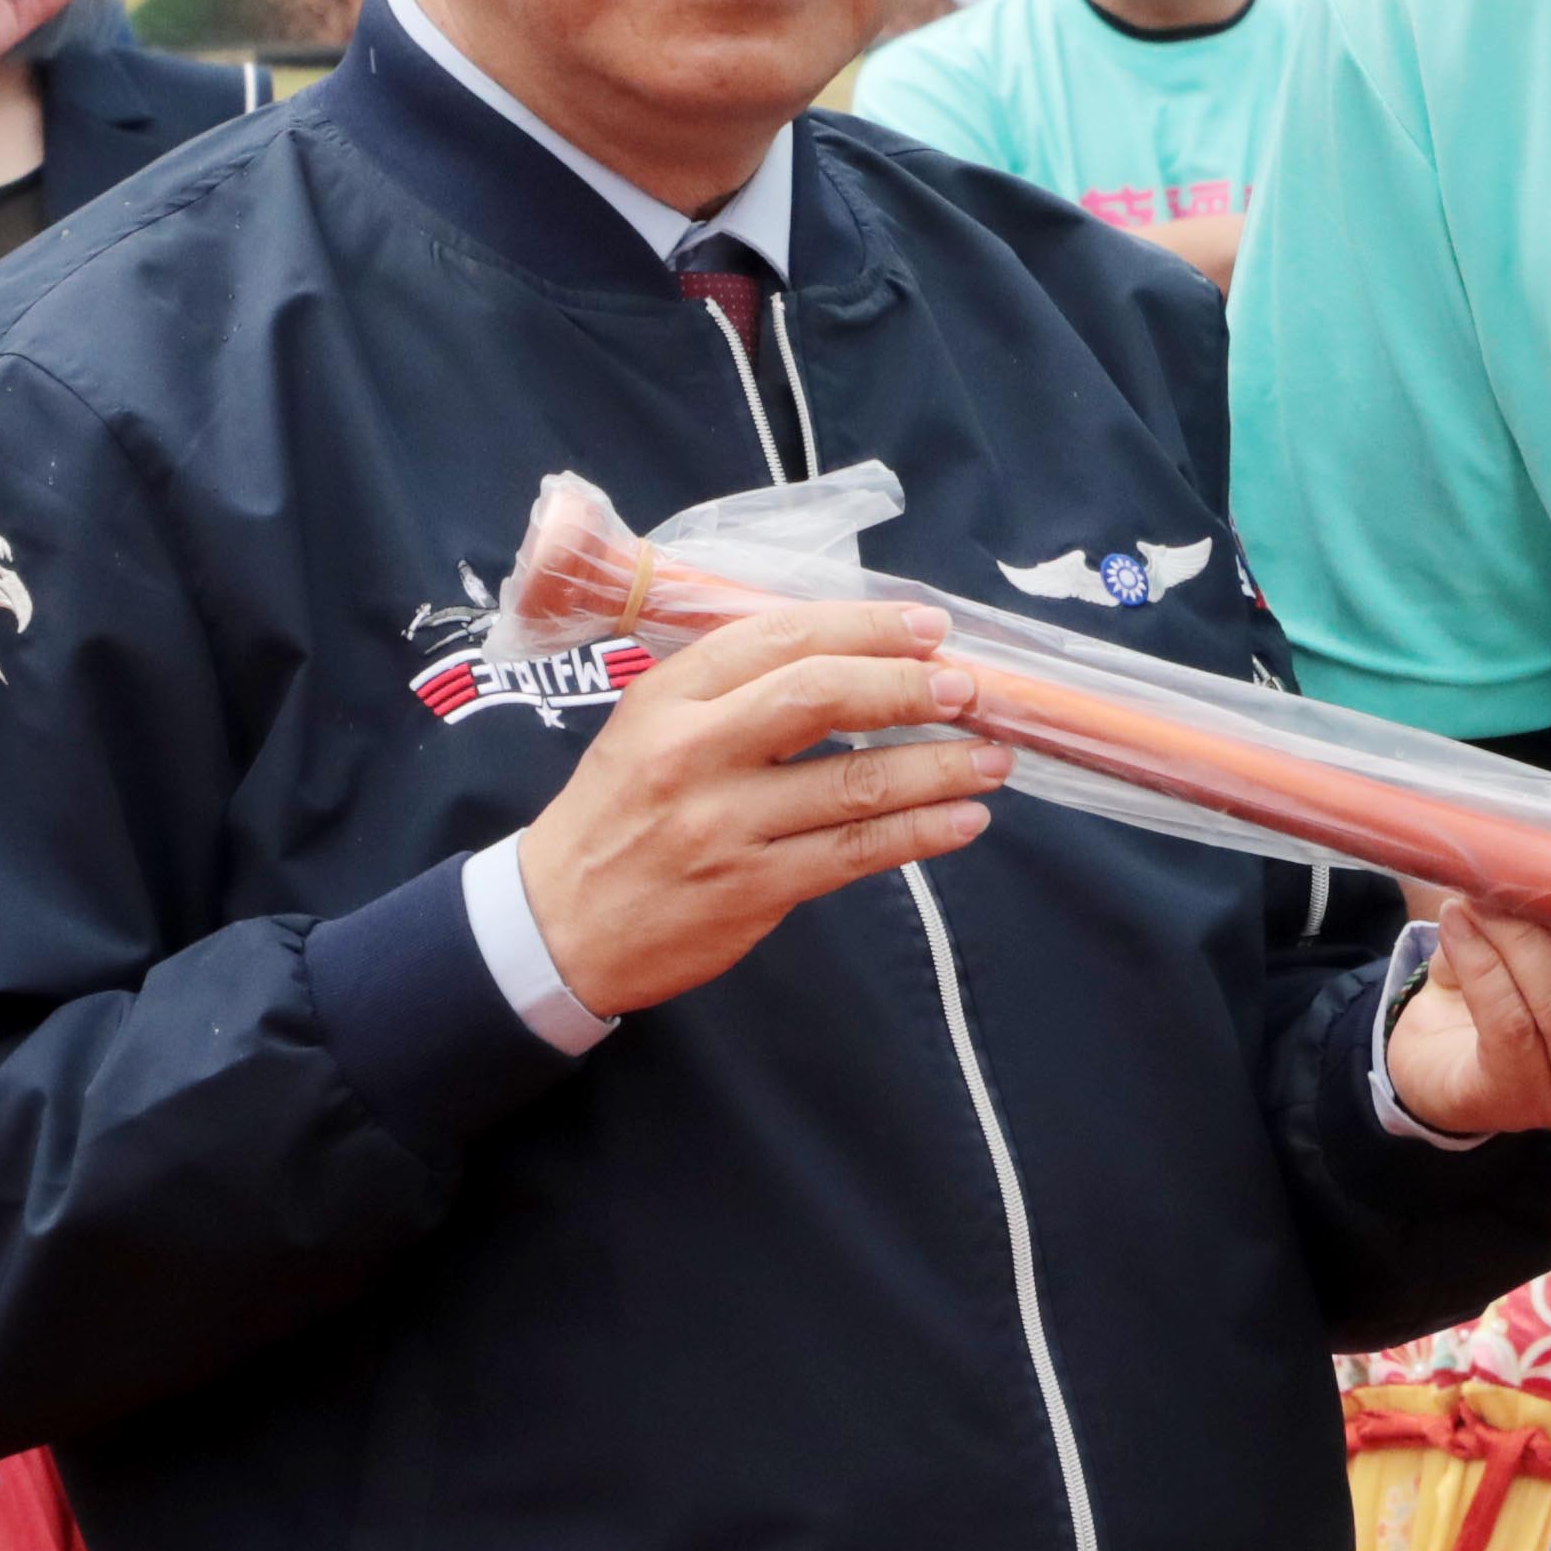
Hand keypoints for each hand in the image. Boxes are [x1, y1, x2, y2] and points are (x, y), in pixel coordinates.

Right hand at [506, 602, 1008, 1022]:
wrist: (557, 923)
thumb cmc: (618, 813)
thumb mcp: (649, 724)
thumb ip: (732, 686)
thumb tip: (852, 653)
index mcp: (669, 697)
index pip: (780, 638)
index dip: (865, 627)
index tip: (927, 628)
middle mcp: (693, 753)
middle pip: (821, 697)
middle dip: (910, 686)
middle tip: (968, 688)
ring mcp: (724, 825)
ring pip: (854, 783)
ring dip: (939, 767)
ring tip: (993, 757)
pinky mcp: (751, 889)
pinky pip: (855, 853)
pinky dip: (920, 833)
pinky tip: (964, 820)